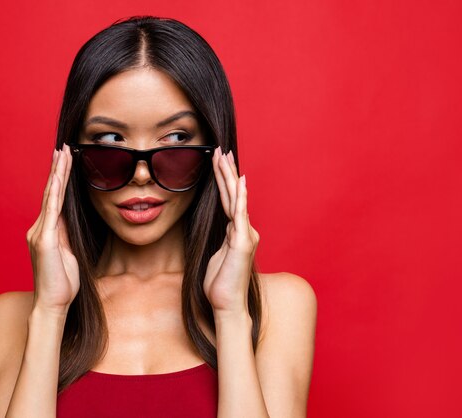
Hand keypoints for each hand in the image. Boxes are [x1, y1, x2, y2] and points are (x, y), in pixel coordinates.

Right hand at [26, 143, 78, 314]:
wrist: (53, 304)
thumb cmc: (63, 283)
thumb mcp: (69, 253)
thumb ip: (67, 234)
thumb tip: (70, 219)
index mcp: (47, 232)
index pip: (55, 199)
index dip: (60, 179)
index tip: (65, 160)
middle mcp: (40, 229)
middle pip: (51, 193)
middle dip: (58, 169)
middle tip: (63, 148)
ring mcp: (40, 233)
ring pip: (51, 197)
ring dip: (58, 174)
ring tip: (63, 154)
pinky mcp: (44, 240)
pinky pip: (52, 211)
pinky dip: (56, 192)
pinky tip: (59, 178)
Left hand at [203, 147, 259, 315]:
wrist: (227, 306)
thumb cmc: (219, 285)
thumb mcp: (216, 256)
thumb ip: (220, 241)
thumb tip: (217, 232)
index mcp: (235, 232)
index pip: (227, 201)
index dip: (222, 181)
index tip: (218, 162)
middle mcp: (243, 230)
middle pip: (233, 195)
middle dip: (226, 171)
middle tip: (220, 150)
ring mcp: (245, 235)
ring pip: (236, 199)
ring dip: (229, 176)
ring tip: (224, 156)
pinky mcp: (243, 243)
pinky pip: (241, 215)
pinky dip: (241, 197)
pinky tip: (240, 181)